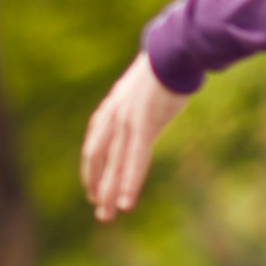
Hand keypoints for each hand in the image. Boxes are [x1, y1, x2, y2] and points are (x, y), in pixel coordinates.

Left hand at [80, 52, 190, 221]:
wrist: (173, 50)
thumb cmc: (167, 64)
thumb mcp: (147, 85)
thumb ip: (142, 101)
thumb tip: (150, 103)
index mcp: (112, 107)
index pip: (95, 143)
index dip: (92, 168)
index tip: (93, 188)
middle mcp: (113, 116)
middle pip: (97, 157)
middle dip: (97, 185)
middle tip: (98, 211)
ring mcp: (126, 121)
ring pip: (113, 164)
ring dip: (109, 192)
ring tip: (107, 215)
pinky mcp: (143, 125)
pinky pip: (134, 160)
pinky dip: (129, 183)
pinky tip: (126, 203)